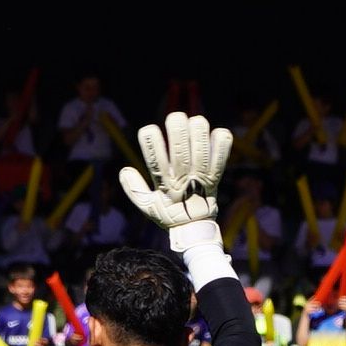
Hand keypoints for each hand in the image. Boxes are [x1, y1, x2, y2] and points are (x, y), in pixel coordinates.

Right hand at [119, 111, 232, 248]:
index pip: (155, 162)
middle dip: (178, 131)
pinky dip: (222, 145)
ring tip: (196, 121)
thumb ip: (134, 189)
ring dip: (199, 134)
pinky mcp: (215, 177)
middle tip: (175, 117)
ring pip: (201, 152)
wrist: (195, 228)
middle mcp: (183, 181)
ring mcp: (201, 179)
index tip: (148, 130)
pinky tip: (218, 133)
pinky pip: (221, 158)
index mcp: (164, 186)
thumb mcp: (147, 206)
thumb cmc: (169, 213)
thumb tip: (124, 170)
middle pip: (180, 152)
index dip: (151, 143)